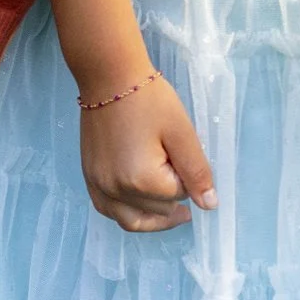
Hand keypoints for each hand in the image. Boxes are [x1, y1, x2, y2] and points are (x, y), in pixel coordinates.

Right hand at [80, 73, 216, 232]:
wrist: (109, 78)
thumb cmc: (150, 100)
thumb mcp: (181, 133)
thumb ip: (196, 172)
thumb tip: (209, 205)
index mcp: (142, 180)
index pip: (178, 196)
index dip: (187, 179)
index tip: (183, 157)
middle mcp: (117, 191)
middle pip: (157, 210)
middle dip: (171, 196)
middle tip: (176, 169)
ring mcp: (100, 186)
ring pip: (132, 220)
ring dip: (154, 216)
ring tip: (173, 210)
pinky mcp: (90, 178)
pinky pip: (108, 210)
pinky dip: (126, 212)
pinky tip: (140, 205)